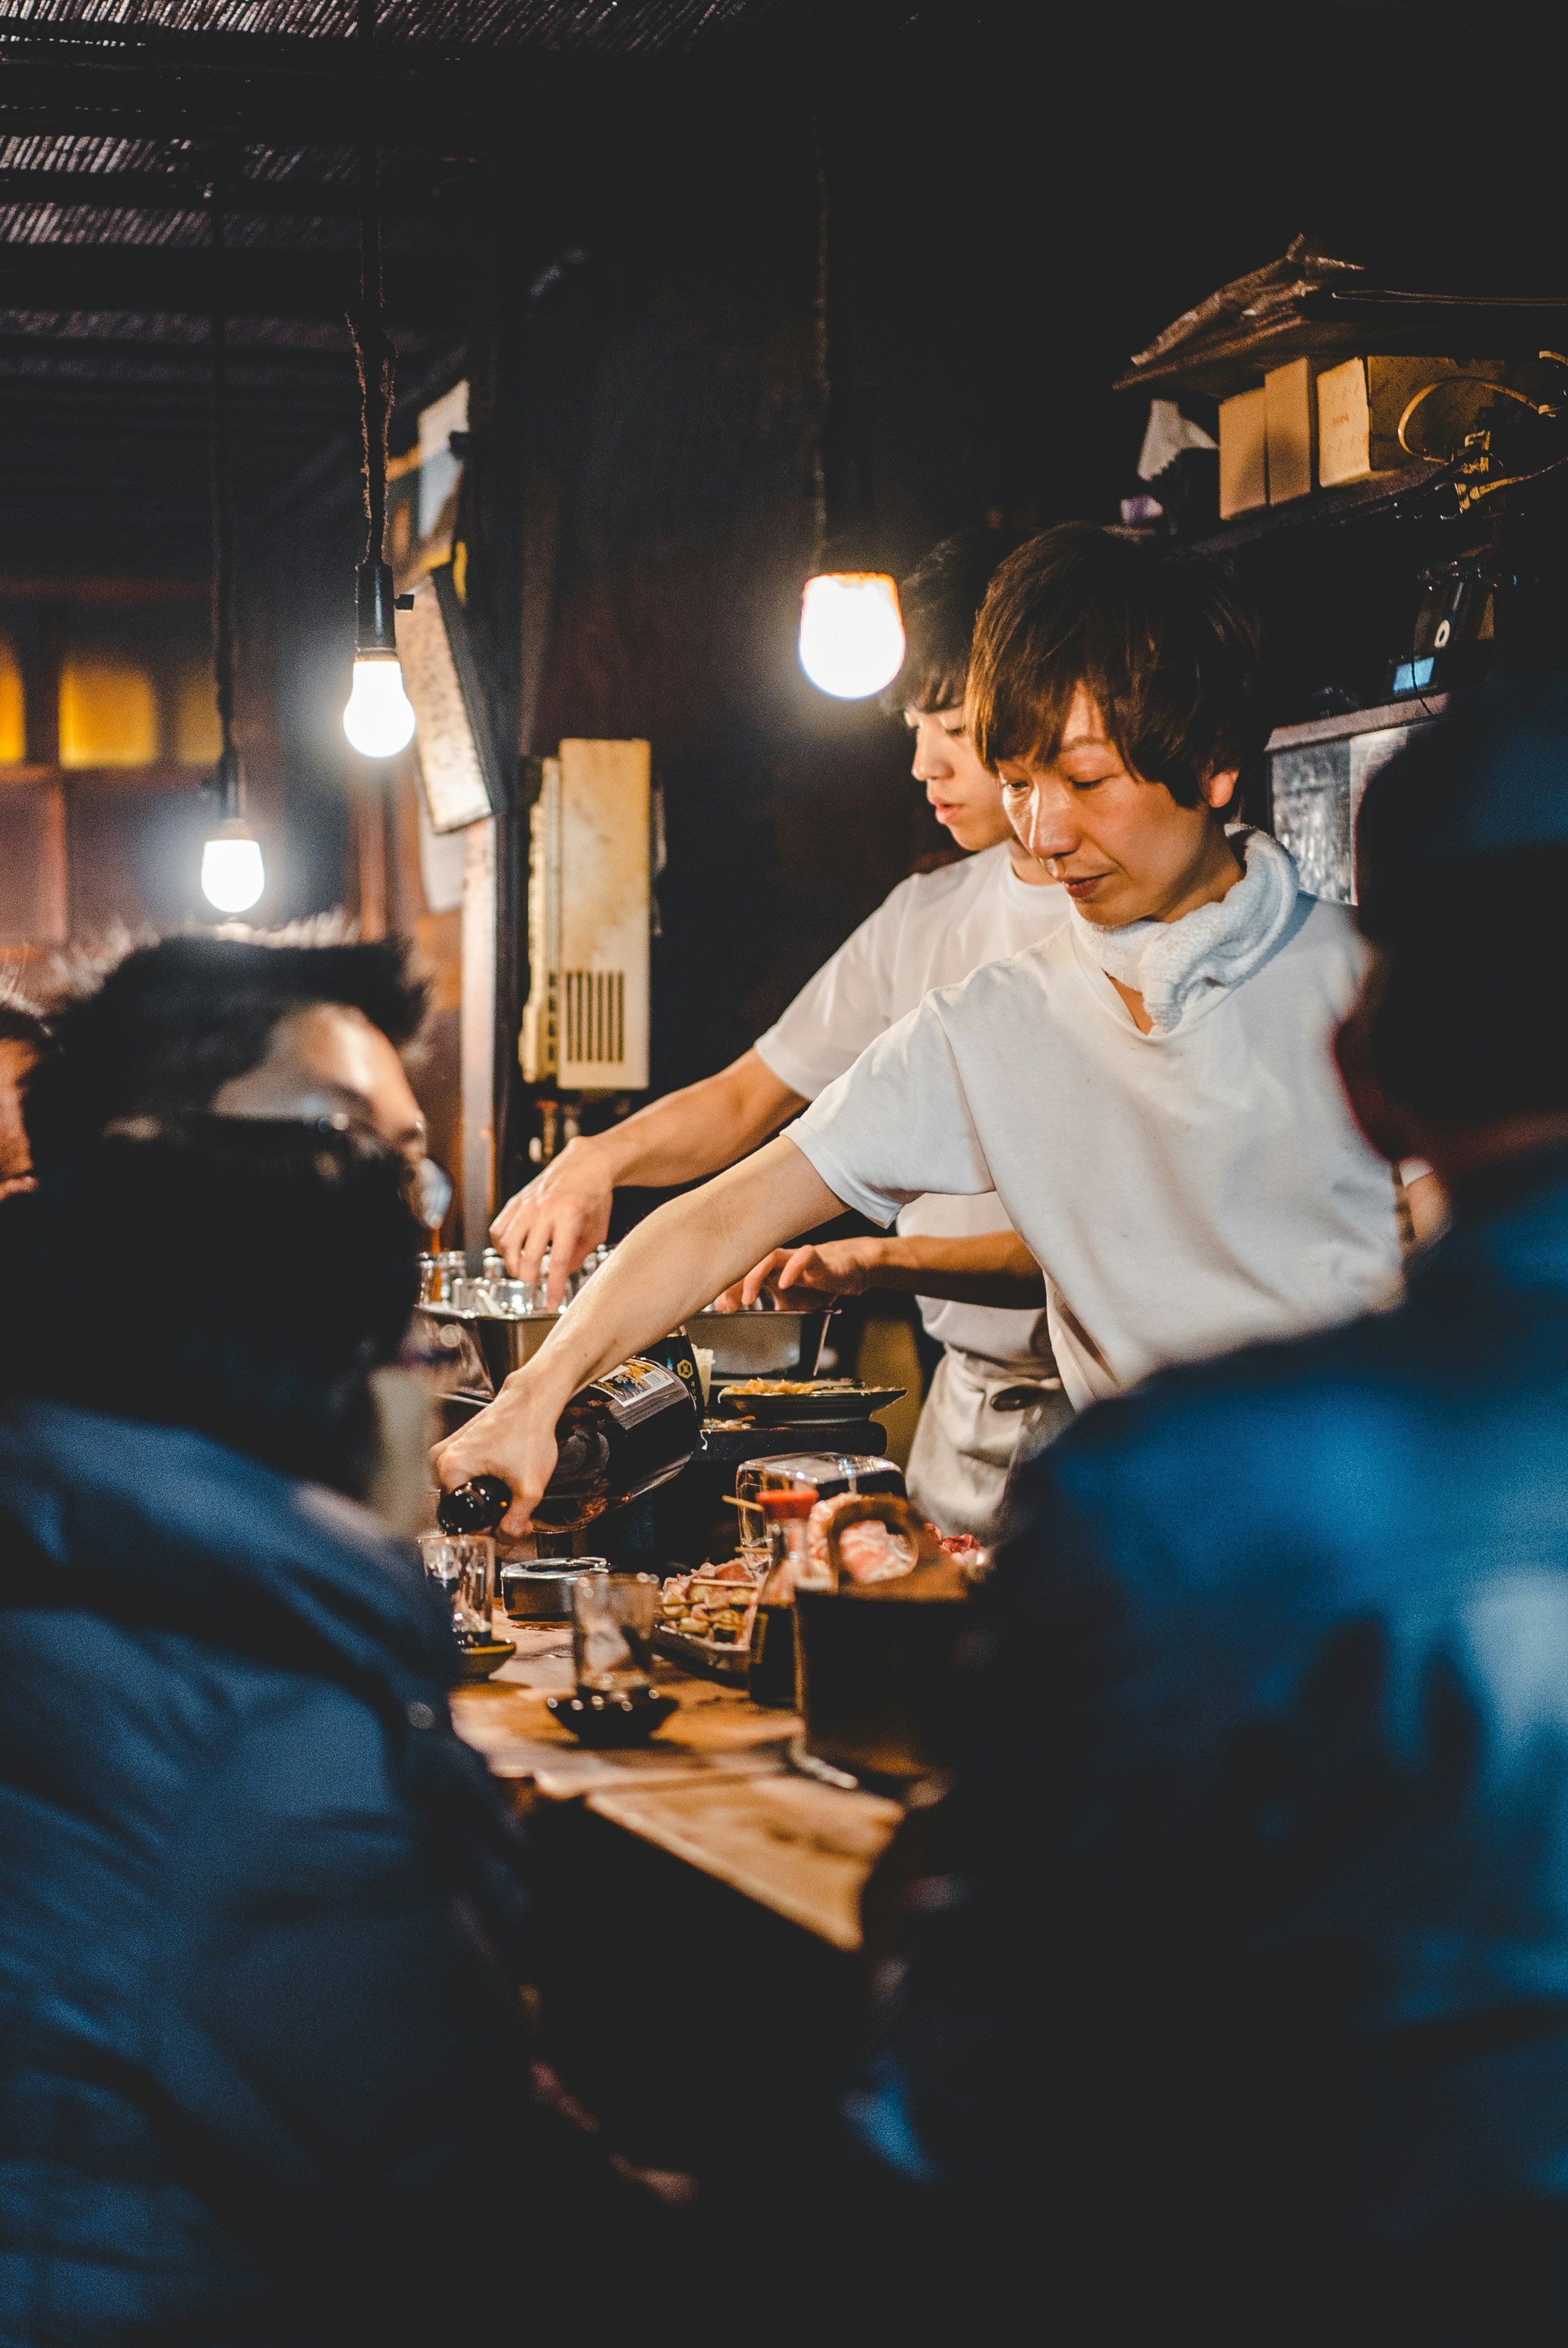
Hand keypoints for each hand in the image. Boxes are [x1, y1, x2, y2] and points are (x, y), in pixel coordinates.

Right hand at [430, 1374, 561, 1535]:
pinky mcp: (457, 1443)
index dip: (483, 1529)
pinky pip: (465, 1473)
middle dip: (487, 1515)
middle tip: (513, 1510)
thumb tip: (505, 1539)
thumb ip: (516, 1520)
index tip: (503, 1526)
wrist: (534, 1400)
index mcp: (449, 1468)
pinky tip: (503, 1476)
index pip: (458, 1519)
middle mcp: (440, 1458)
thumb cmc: (529, 1429)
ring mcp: (447, 1449)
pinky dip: (483, 1481)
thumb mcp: (529, 1487)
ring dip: (486, 1498)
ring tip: (510, 1491)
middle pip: (460, 1505)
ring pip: (463, 1490)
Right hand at [489, 1136, 614, 1305]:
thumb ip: (579, 1255)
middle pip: (528, 1257)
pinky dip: (502, 1246)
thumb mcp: (597, 1230)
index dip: (553, 1287)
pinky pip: (499, 1229)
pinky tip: (513, 1253)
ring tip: (524, 1273)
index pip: (557, 1261)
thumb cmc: (595, 1196)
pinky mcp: (517, 1201)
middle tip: (533, 1294)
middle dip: (529, 1283)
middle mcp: (545, 1209)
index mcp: (569, 1216)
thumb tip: (561, 1274)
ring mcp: (527, 1204)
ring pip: (507, 1244)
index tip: (552, 1304)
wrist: (586, 1163)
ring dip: (513, 1265)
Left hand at [715, 1239, 880, 1312]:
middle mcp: (779, 1264)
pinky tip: (785, 1285)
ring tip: (749, 1298)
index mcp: (771, 1274)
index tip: (722, 1309)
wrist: (849, 1270)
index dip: (730, 1291)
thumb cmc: (818, 1285)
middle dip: (735, 1284)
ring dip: (756, 1276)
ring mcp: (796, 1259)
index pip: (743, 1277)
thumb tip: (761, 1338)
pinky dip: (792, 1269)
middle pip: (750, 1265)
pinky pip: (803, 1257)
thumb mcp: (793, 1305)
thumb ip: (777, 1315)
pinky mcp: (817, 1258)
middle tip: (727, 1305)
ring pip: (770, 1258)